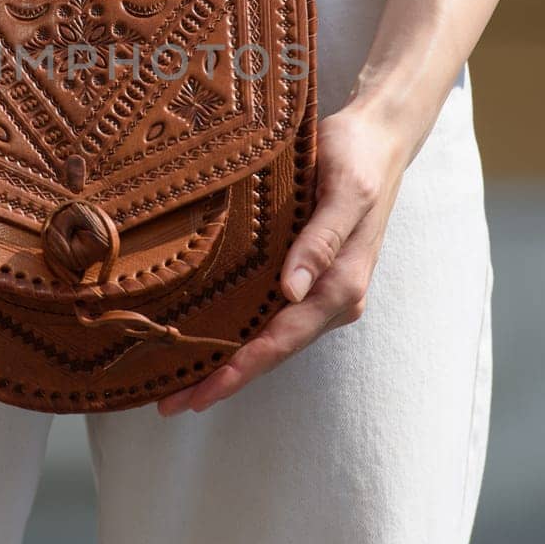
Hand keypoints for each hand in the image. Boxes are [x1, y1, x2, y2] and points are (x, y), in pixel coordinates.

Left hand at [156, 100, 412, 416]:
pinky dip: (238, 337)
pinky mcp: (308, 277)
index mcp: (342, 284)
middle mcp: (332, 297)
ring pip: (269, 340)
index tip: (202, 391)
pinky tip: (206, 345)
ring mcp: (320, 291)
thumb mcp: (344, 191)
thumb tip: (293, 290)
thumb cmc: (357, 158)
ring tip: (179, 388)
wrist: (375, 139)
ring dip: (228, 366)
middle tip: (169, 404)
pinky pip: (270, 317)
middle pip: (272, 351)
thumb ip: (321, 239)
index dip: (241, 369)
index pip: (282, 339)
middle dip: (224, 380)